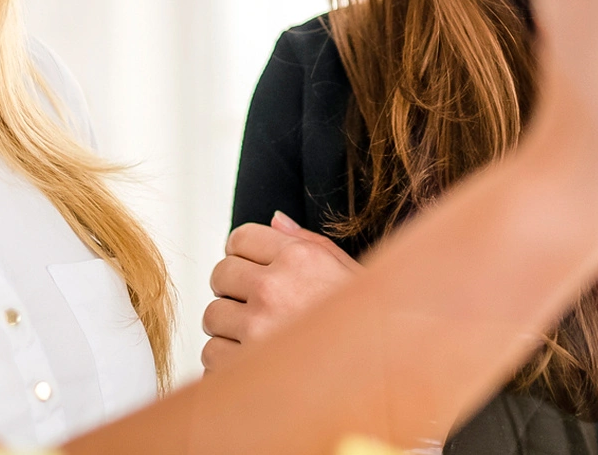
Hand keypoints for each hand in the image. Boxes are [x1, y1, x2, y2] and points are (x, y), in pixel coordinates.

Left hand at [201, 211, 362, 372]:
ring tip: (261, 339)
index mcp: (299, 258)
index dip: (244, 255)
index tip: (253, 271)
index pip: (239, 238)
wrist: (385, 378)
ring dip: (230, 328)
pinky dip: (229, 362)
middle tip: (256, 307)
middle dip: (233, 290)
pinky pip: (212, 354)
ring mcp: (256, 328)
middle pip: (220, 274)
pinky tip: (259, 365)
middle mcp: (274, 288)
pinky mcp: (244, 367)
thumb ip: (309, 242)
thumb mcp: (349, 273)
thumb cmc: (368, 328)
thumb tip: (276, 220)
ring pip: (212, 316)